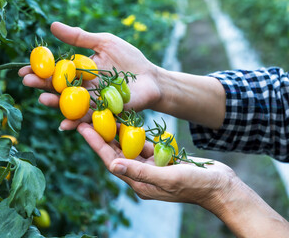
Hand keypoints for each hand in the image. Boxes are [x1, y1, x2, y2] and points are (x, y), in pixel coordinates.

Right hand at [18, 22, 161, 129]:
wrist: (151, 77)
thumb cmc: (129, 59)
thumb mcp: (104, 43)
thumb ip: (80, 38)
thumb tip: (52, 26)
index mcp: (80, 71)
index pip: (55, 71)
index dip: (40, 70)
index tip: (23, 69)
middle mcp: (82, 88)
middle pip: (58, 88)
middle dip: (42, 85)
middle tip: (28, 81)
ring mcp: (91, 102)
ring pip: (70, 105)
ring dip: (55, 103)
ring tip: (43, 98)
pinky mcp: (103, 114)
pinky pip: (87, 119)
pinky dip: (76, 123)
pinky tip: (64, 125)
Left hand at [76, 122, 235, 205]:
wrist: (220, 186)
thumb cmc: (196, 185)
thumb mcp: (168, 178)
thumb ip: (140, 171)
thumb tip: (113, 164)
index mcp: (140, 183)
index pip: (111, 161)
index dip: (96, 144)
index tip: (83, 128)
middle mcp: (142, 175)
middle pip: (116, 153)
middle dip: (101, 136)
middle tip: (88, 118)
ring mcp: (151, 167)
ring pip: (128, 147)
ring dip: (117, 133)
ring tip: (104, 117)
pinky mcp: (161, 160)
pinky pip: (143, 146)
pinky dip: (135, 135)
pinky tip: (128, 123)